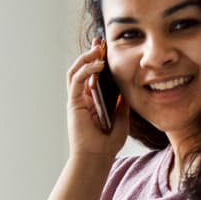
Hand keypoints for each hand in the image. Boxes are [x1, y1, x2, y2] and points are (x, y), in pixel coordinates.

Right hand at [66, 39, 128, 159]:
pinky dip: (86, 69)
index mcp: (92, 101)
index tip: (107, 48)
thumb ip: (121, 102)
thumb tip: (126, 87)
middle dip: (90, 54)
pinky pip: (77, 80)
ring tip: (98, 49)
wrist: (97, 157)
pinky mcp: (73, 103)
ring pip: (76, 71)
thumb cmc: (107, 143)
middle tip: (101, 42)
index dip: (98, 60)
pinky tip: (98, 64)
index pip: (93, 75)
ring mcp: (76, 100)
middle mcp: (82, 98)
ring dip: (86, 57)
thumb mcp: (121, 117)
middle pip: (83, 69)